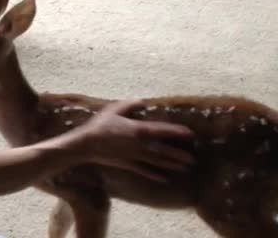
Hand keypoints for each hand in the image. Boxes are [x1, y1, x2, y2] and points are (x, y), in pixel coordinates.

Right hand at [75, 100, 194, 181]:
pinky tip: (164, 179)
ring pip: (157, 162)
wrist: (86, 145)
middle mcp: (140, 145)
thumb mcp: (113, 109)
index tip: (190, 134)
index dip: (177, 132)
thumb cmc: (99, 125)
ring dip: (171, 165)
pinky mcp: (128, 165)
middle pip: (164, 151)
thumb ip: (129, 105)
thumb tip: (141, 101)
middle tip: (192, 159)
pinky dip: (155, 175)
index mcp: (138, 129)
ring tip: (185, 168)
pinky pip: (145, 171)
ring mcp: (135, 157)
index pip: (162, 131)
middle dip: (179, 155)